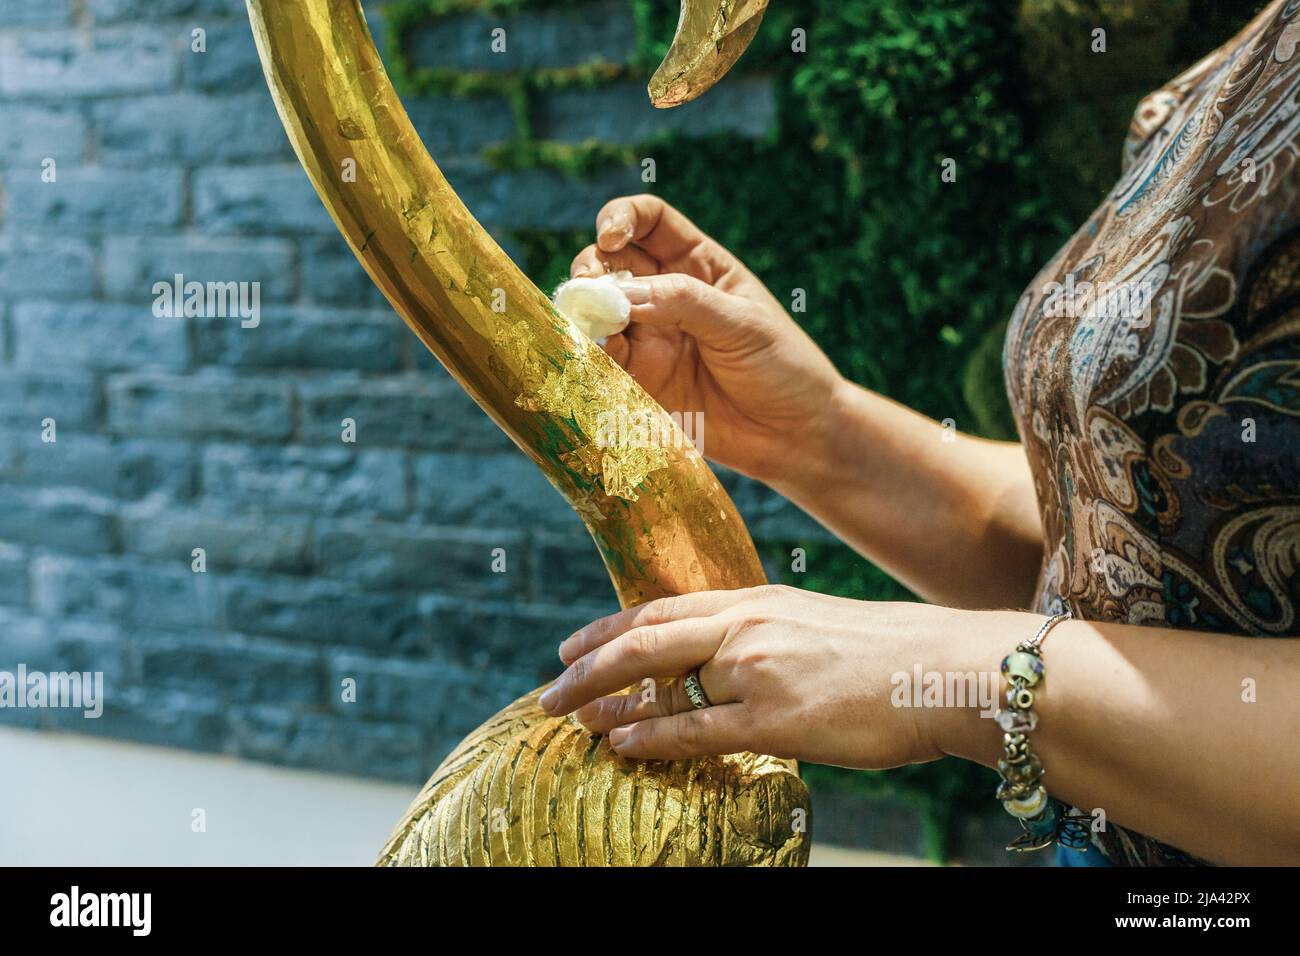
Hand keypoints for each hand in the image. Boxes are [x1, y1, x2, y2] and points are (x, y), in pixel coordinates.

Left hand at [538, 584, 1005, 767]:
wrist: (949, 669)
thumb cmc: (893, 654)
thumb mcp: (815, 625)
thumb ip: (766, 637)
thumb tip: (727, 664)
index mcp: (758, 600)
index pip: (663, 608)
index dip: (611, 626)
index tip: (574, 644)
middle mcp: (748, 626)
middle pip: (644, 637)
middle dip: (588, 662)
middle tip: (549, 684)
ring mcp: (758, 670)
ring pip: (659, 680)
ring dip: (605, 699)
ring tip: (568, 716)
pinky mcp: (776, 718)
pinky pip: (694, 730)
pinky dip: (647, 736)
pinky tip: (618, 743)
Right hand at [569, 195, 844, 487]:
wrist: (793, 436)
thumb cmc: (783, 366)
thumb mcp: (741, 324)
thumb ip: (683, 302)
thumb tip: (622, 293)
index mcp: (698, 265)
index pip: (648, 221)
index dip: (621, 218)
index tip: (609, 237)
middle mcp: (666, 296)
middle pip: (610, 263)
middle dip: (592, 270)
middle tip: (591, 292)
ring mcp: (650, 339)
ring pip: (597, 313)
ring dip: (585, 315)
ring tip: (592, 330)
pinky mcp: (641, 382)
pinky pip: (603, 363)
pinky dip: (592, 358)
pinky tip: (600, 363)